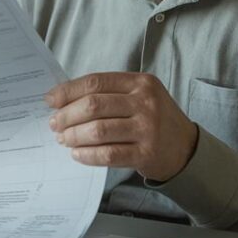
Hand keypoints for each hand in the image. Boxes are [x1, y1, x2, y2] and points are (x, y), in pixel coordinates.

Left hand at [45, 72, 197, 182]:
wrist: (186, 148)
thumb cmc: (154, 119)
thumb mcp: (139, 96)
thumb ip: (109, 94)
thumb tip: (64, 99)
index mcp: (140, 83)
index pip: (96, 82)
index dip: (68, 91)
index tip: (51, 100)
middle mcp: (146, 102)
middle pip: (94, 105)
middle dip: (67, 115)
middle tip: (54, 124)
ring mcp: (148, 128)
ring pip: (98, 130)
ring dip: (74, 136)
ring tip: (64, 139)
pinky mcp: (146, 154)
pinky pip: (108, 154)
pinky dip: (87, 155)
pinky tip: (77, 154)